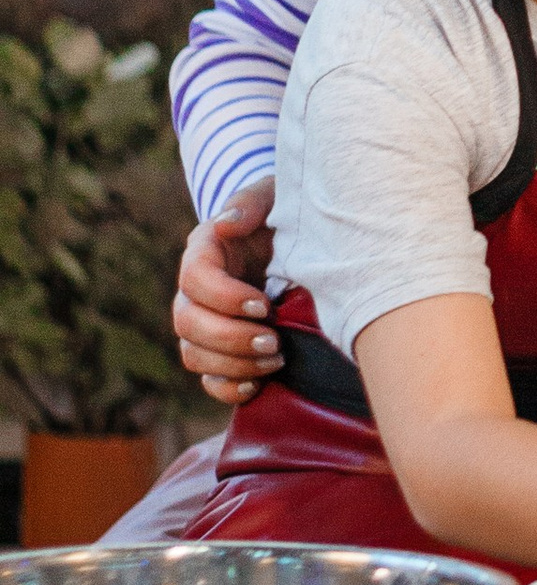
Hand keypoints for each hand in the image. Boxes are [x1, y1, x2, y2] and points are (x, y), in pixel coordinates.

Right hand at [173, 180, 278, 405]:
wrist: (302, 242)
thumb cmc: (287, 212)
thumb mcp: (275, 196)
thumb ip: (251, 203)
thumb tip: (226, 225)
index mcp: (205, 252)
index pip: (194, 278)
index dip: (224, 297)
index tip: (264, 305)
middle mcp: (196, 291)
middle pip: (187, 322)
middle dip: (230, 337)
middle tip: (274, 340)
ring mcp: (205, 323)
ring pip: (194, 354)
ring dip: (233, 364)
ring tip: (277, 358)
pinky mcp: (220, 349)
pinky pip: (208, 380)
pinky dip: (228, 389)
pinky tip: (257, 385)